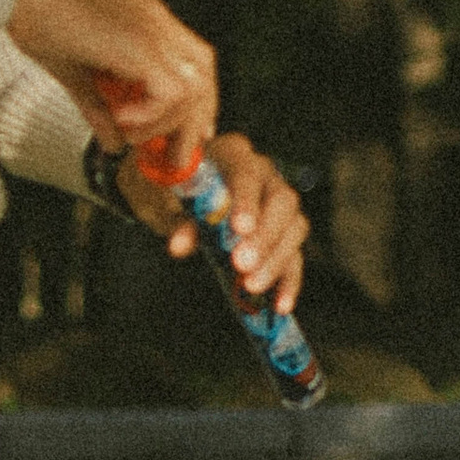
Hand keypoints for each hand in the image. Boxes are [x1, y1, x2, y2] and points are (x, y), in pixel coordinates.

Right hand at [8, 0, 216, 175]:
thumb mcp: (75, 74)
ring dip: (167, 122)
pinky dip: (152, 114)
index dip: (197, 100)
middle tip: (174, 153)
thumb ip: (100, 109)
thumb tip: (114, 145)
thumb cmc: (36, 22)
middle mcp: (157, 20)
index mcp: (148, 20)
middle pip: (204, 74)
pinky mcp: (139, 43)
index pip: (196, 61)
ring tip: (131, 132)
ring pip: (194, 86)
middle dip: (193, 120)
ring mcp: (152, 28)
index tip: (186, 134)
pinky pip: (170, 91)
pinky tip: (121, 118)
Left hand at [119, 132, 309, 313]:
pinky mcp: (283, 233)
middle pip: (282, 201)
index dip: (247, 201)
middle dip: (265, 235)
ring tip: (251, 286)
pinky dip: (288, 281)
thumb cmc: (170, 189)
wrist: (175, 192)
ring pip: (294, 228)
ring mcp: (279, 203)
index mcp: (234, 154)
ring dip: (275, 260)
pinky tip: (280, 305)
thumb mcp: (165, 198)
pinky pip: (295, 256)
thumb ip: (176, 219)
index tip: (239, 229)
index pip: (247, 174)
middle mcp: (265, 174)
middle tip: (242, 263)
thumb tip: (180, 246)